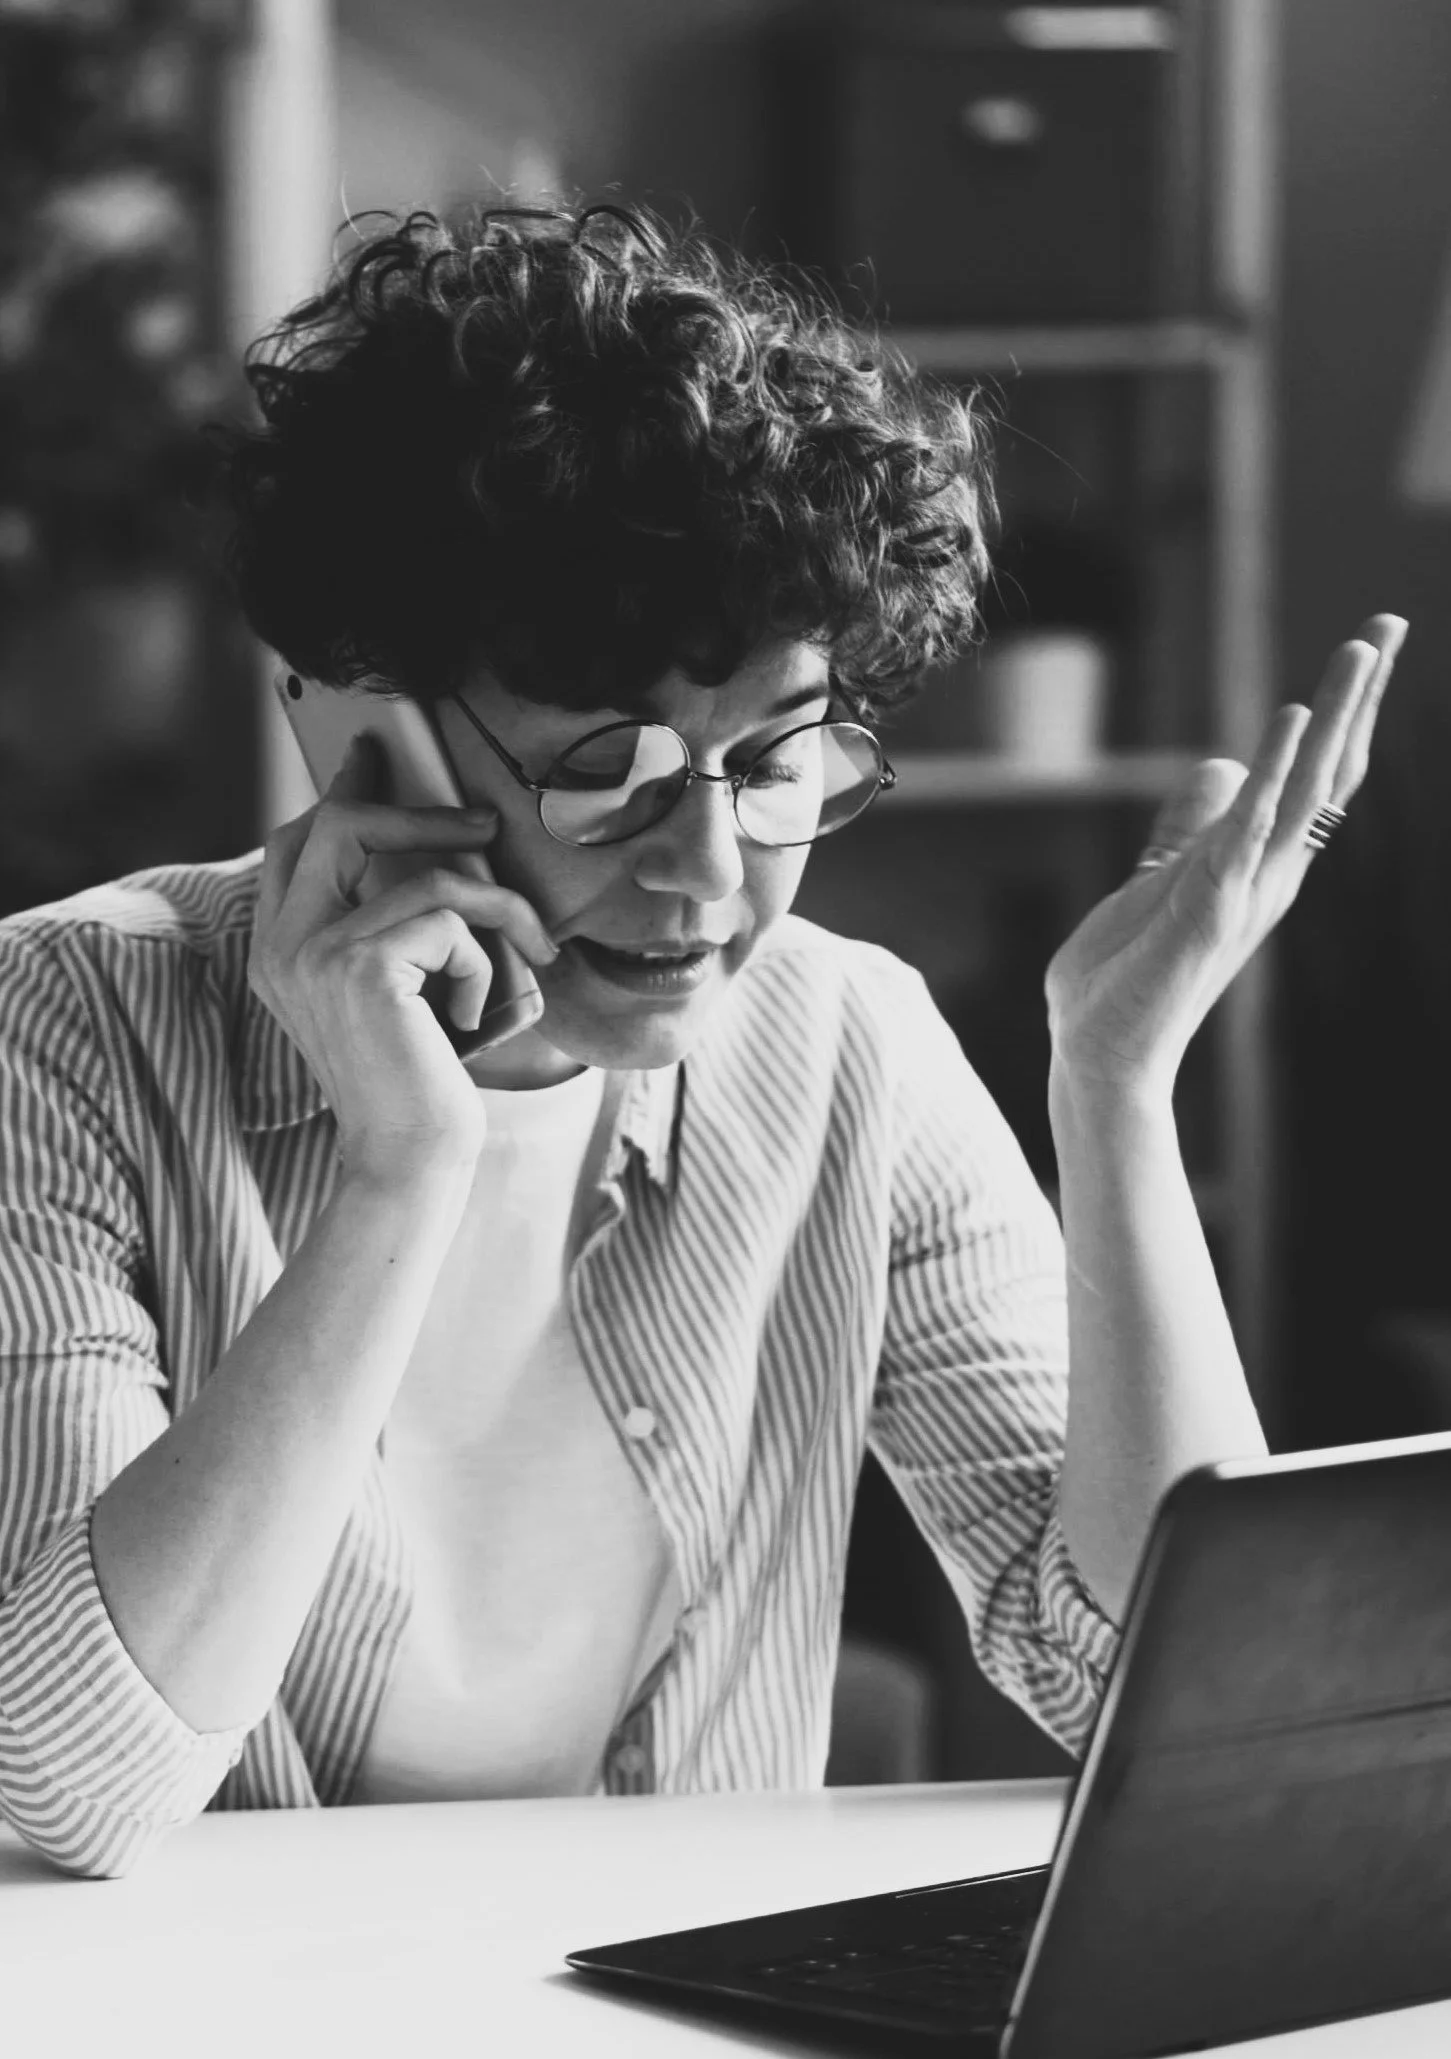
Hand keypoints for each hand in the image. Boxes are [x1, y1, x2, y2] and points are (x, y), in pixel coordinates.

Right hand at [248, 733, 558, 1184]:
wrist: (409, 1158)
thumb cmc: (416, 1080)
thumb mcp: (393, 991)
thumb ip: (386, 926)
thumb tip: (443, 845)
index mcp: (278, 949)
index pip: (295, 842)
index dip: (341, 794)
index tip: (372, 758)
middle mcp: (284, 945)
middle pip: (342, 825)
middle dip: (422, 814)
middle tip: (483, 822)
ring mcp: (317, 953)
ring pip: (427, 880)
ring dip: (496, 910)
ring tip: (527, 950)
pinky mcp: (364, 968)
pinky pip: (452, 924)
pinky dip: (485, 964)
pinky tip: (475, 1015)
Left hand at [1045, 614, 1406, 1103]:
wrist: (1099, 1050)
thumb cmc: (1126, 976)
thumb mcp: (1160, 879)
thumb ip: (1189, 827)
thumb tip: (1222, 766)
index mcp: (1260, 864)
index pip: (1318, 776)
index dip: (1346, 711)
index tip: (1369, 645)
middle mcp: (1270, 873)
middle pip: (1331, 771)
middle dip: (1361, 696)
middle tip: (1388, 624)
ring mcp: (1247, 887)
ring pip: (1309, 789)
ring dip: (1337, 716)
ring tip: (1363, 650)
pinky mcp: (1211, 902)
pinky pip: (1251, 827)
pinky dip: (1275, 771)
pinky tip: (1291, 719)